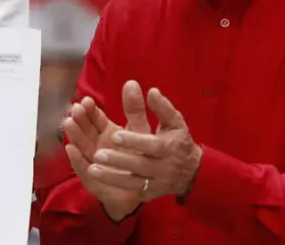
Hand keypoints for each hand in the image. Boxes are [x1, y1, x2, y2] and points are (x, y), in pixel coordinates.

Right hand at [62, 81, 151, 220]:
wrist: (145, 187)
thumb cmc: (141, 156)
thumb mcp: (139, 130)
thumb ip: (135, 109)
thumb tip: (131, 82)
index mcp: (106, 131)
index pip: (94, 118)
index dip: (90, 109)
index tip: (87, 100)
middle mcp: (96, 144)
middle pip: (85, 130)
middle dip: (79, 119)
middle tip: (76, 109)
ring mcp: (93, 160)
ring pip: (81, 146)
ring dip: (74, 134)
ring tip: (69, 123)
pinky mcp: (93, 177)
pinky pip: (83, 168)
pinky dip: (76, 159)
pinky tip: (71, 149)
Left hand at [89, 87, 201, 202]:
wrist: (193, 172)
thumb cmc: (178, 141)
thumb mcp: (175, 123)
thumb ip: (162, 108)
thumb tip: (151, 91)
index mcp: (169, 148)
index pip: (151, 145)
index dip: (133, 141)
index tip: (114, 135)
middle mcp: (163, 167)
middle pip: (140, 165)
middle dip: (118, 161)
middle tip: (97, 154)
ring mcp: (156, 183)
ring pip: (133, 183)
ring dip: (112, 177)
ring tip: (91, 169)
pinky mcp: (150, 193)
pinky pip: (131, 191)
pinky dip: (115, 186)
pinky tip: (98, 179)